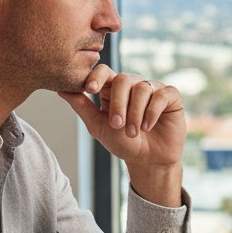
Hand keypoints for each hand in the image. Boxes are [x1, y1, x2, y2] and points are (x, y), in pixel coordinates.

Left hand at [59, 66, 185, 206]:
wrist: (149, 161)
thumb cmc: (124, 144)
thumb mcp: (99, 127)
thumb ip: (82, 107)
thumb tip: (60, 89)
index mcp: (114, 89)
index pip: (104, 71)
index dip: (96, 77)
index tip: (89, 90)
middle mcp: (134, 85)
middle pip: (123, 79)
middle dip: (118, 104)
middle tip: (116, 125)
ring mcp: (153, 89)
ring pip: (142, 88)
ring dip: (135, 113)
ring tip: (134, 132)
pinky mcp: (171, 97)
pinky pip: (161, 94)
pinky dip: (153, 111)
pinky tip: (148, 126)